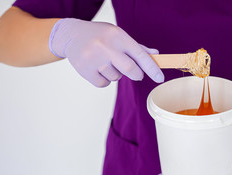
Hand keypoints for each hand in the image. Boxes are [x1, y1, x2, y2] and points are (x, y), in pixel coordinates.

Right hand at [49, 18, 163, 86]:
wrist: (71, 34)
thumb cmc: (100, 35)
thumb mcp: (118, 35)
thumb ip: (136, 47)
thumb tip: (155, 54)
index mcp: (118, 36)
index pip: (140, 55)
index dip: (152, 68)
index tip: (160, 78)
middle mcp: (106, 46)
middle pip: (130, 69)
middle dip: (137, 75)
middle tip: (136, 74)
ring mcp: (94, 58)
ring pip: (116, 77)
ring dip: (115, 75)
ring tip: (105, 63)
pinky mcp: (85, 70)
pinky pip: (103, 84)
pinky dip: (104, 80)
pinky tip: (97, 68)